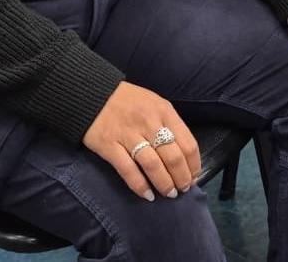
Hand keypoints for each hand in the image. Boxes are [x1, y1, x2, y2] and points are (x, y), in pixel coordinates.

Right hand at [83, 81, 198, 199]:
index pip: (188, 143)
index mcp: (164, 111)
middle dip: (181, 178)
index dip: (193, 165)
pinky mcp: (109, 145)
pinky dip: (140, 186)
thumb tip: (184, 156)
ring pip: (153, 166)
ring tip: (169, 194)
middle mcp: (149, 122)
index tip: (193, 177)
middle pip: (173, 157)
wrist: (93, 92)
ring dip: (164, 184)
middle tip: (182, 189)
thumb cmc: (129, 101)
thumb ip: (169, 124)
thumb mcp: (155, 104)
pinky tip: (147, 195)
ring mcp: (128, 134)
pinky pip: (128, 170)